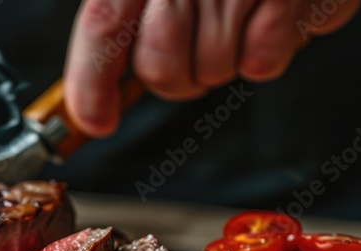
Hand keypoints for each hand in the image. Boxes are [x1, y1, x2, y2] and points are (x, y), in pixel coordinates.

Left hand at [64, 0, 360, 136]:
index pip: (102, 25)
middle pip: (159, 66)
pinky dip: (265, 54)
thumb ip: (118, 23)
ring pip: (212, 70)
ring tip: (238, 22)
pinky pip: (262, 63)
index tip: (96, 122)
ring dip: (222, 62)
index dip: (93, 83)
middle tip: (191, 57)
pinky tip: (269, 17)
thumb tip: (91, 104)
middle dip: (174, 80)